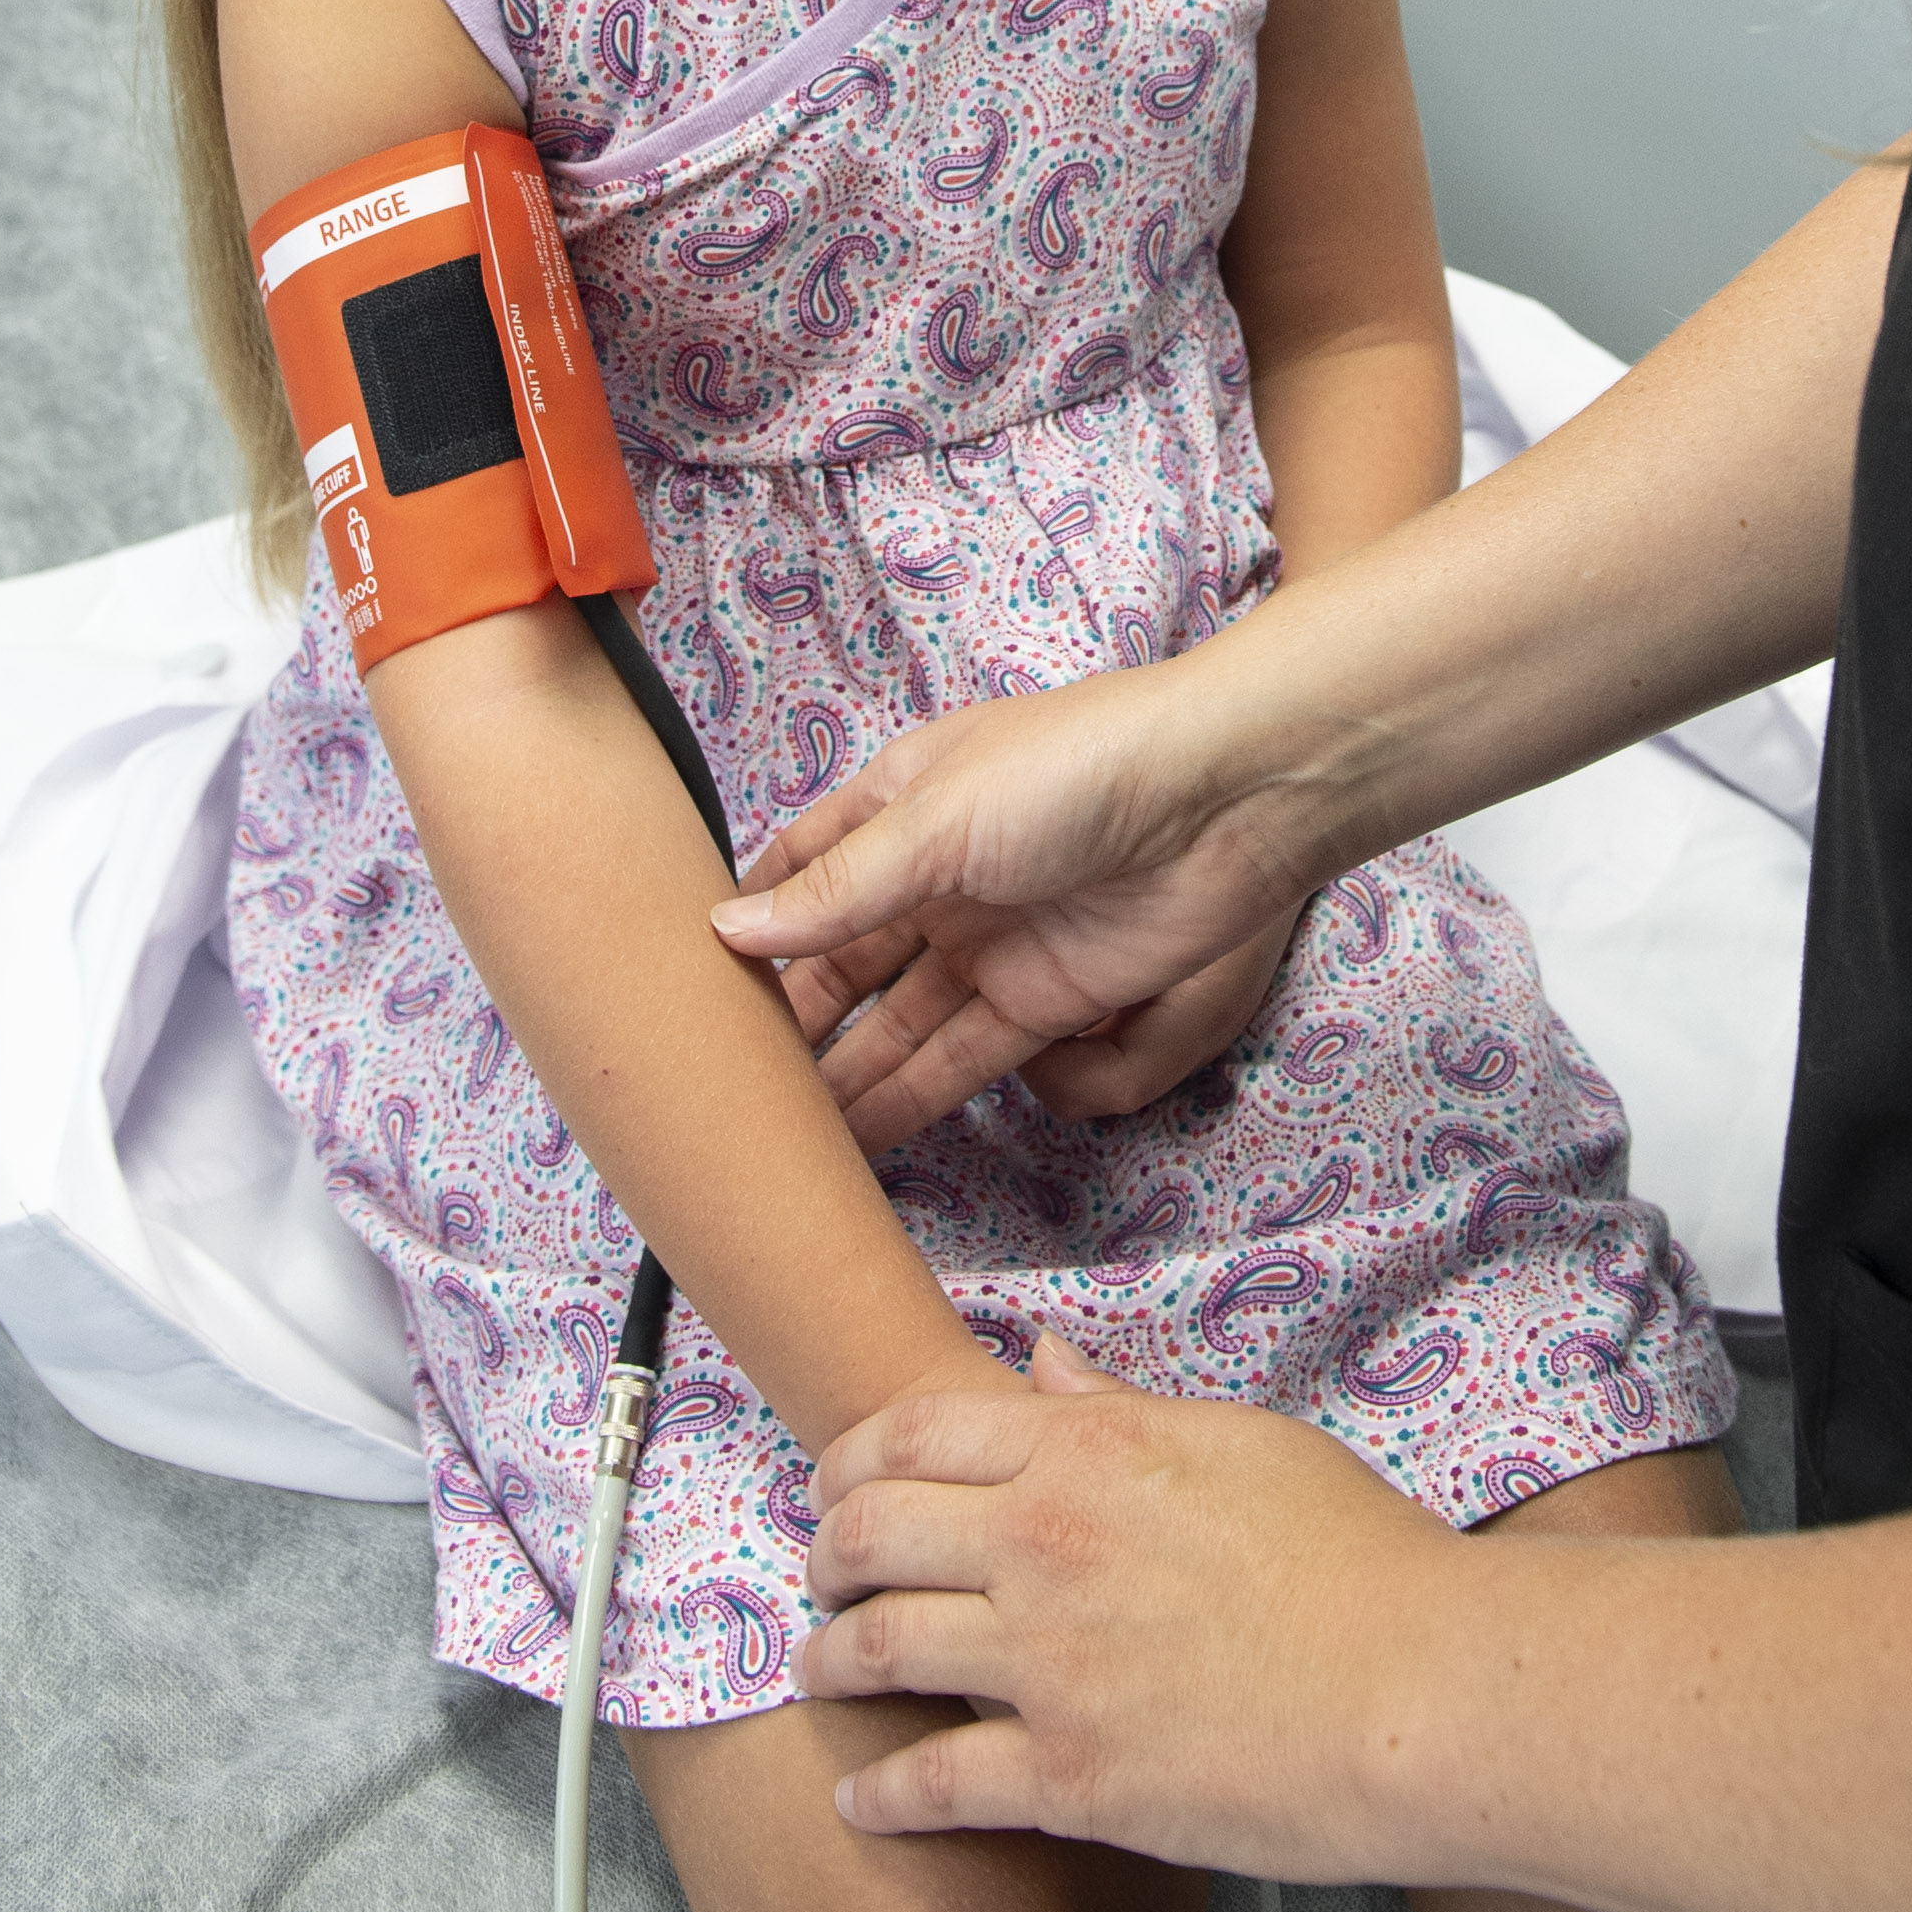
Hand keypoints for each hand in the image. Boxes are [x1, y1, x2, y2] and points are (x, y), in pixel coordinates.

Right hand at [714, 660, 1324, 1149]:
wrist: (1226, 799)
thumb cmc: (1076, 770)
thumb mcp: (936, 821)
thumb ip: (837, 892)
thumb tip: (731, 931)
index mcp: (901, 800)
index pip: (802, 866)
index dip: (748, 920)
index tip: (685, 983)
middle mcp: (937, 873)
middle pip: (842, 959)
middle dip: (787, 1019)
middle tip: (718, 1088)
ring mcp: (990, 938)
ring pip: (894, 1022)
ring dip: (840, 1075)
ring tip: (767, 1138)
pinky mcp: (1042, 999)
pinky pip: (957, 1058)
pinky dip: (907, 1098)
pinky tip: (851, 1141)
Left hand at [799, 1330, 1464, 1876]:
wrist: (1419, 1688)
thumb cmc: (1359, 1556)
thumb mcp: (1242, 1441)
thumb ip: (1123, 1404)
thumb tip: (1042, 1361)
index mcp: (1087, 1451)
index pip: (914, 1432)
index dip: (853, 1459)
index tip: (837, 1486)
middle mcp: (1044, 1546)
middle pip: (868, 1536)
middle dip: (825, 1557)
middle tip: (824, 1580)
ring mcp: (1048, 1666)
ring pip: (877, 1652)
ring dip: (829, 1664)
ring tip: (820, 1675)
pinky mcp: (1069, 1779)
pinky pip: (931, 1785)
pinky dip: (878, 1797)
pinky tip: (860, 1802)